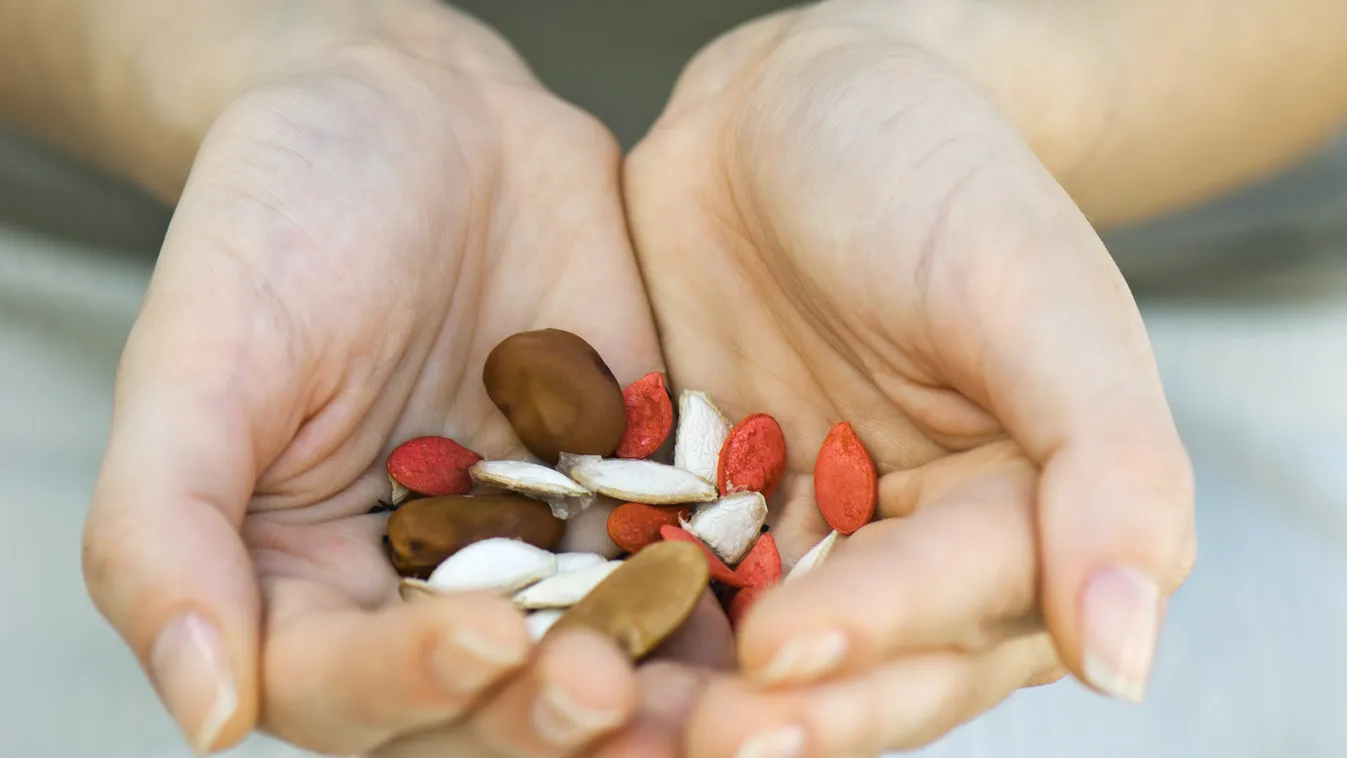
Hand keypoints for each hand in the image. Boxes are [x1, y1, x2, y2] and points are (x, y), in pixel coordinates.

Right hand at [80, 4, 662, 754]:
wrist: (422, 122)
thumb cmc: (284, 218)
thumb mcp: (200, 358)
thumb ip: (164, 530)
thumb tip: (207, 713)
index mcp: (297, 584)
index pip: (342, 687)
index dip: (410, 684)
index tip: (486, 639)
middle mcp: (413, 592)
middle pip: (477, 707)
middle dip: (540, 712)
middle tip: (603, 688)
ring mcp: (529, 548)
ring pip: (584, 660)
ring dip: (642, 695)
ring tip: (701, 699)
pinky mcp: (619, 496)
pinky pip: (666, 569)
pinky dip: (707, 603)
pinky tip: (756, 615)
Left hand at [625, 3, 1195, 753]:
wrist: (792, 109)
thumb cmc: (934, 170)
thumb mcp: (1032, 288)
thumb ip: (1106, 459)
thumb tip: (1127, 655)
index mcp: (1020, 514)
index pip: (966, 608)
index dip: (881, 637)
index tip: (783, 648)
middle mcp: (914, 549)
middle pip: (863, 666)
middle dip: (787, 708)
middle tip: (702, 735)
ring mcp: (801, 534)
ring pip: (758, 649)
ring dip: (692, 692)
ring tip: (608, 713)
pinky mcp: (705, 509)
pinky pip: (668, 578)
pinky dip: (624, 614)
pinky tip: (560, 635)